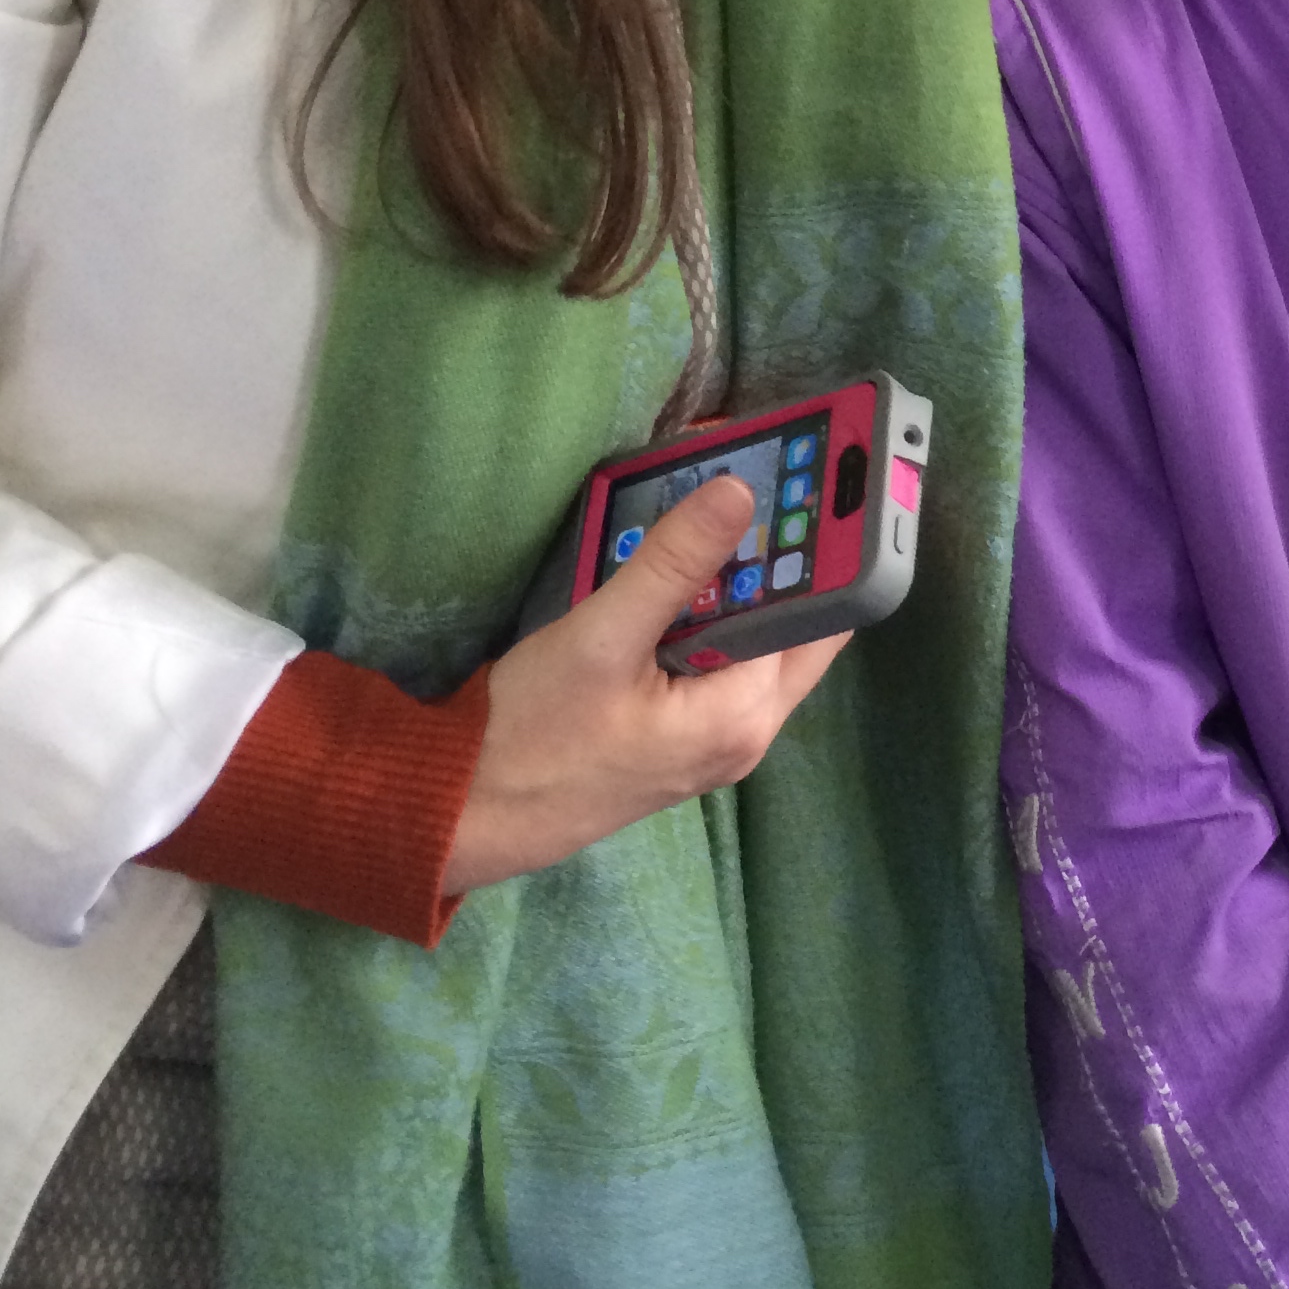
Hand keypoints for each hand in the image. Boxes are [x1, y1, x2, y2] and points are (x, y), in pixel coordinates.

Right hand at [443, 477, 848, 891]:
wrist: (463, 812)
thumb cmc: (531, 732)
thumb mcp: (602, 637)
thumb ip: (674, 564)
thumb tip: (741, 492)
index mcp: (745, 712)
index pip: (822, 615)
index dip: (824, 547)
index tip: (817, 480)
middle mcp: (746, 731)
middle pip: (796, 627)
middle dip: (786, 555)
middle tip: (772, 476)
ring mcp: (714, 738)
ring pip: (755, 642)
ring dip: (744, 581)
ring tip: (728, 502)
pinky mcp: (682, 735)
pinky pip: (719, 661)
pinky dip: (712, 613)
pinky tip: (684, 567)